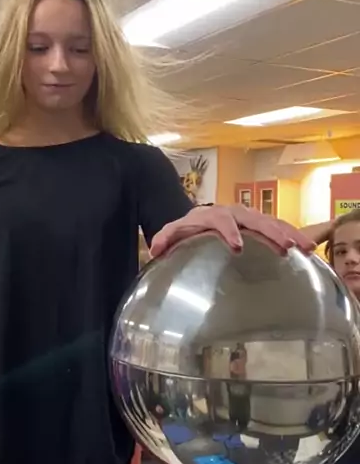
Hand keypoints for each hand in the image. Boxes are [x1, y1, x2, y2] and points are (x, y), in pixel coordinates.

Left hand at [150, 204, 314, 257]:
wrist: (202, 215)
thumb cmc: (188, 226)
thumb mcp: (174, 230)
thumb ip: (164, 238)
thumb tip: (154, 250)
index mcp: (213, 215)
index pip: (222, 220)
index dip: (229, 231)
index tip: (237, 246)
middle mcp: (235, 212)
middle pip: (254, 219)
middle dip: (269, 231)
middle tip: (283, 246)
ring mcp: (250, 218)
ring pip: (272, 222)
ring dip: (289, 233)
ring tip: (305, 247)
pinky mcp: (261, 225)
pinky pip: (280, 228)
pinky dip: (293, 235)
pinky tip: (308, 249)